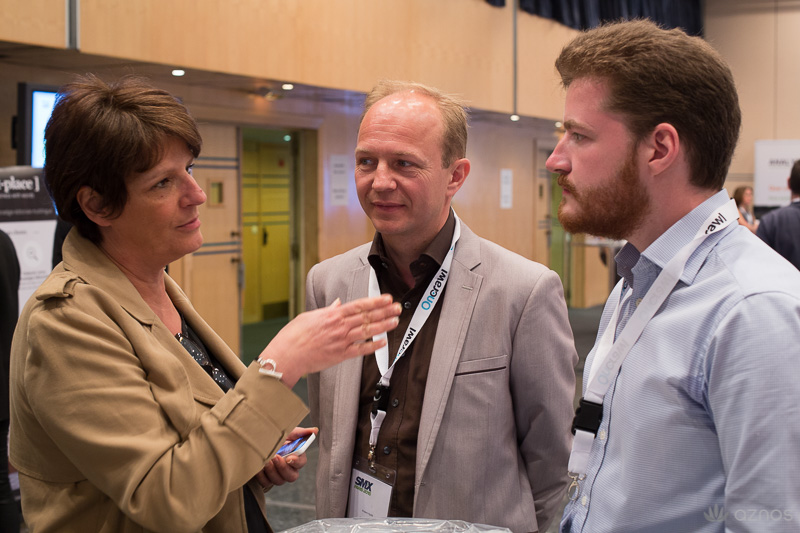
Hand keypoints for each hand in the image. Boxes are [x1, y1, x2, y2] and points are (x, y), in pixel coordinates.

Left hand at [255, 427, 315, 491]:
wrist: (257, 440)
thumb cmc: (276, 437)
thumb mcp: (287, 432)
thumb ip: (301, 432)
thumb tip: (315, 430)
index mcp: (296, 457)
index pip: (301, 463)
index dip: (296, 462)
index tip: (289, 458)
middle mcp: (288, 468)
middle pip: (292, 476)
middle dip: (283, 468)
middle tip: (275, 457)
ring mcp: (277, 475)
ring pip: (279, 481)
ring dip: (272, 471)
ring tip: (266, 460)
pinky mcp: (267, 479)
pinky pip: (266, 483)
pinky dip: (262, 475)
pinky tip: (258, 466)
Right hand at [259, 294, 400, 386]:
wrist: (287, 355)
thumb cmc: (294, 336)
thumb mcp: (309, 316)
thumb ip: (327, 310)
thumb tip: (337, 304)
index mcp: (332, 315)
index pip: (359, 305)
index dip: (375, 301)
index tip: (387, 298)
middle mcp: (339, 326)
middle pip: (367, 317)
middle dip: (384, 311)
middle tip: (398, 308)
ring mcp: (341, 341)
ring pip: (367, 331)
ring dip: (383, 326)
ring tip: (395, 321)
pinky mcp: (341, 355)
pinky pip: (361, 350)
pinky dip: (373, 346)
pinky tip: (384, 342)